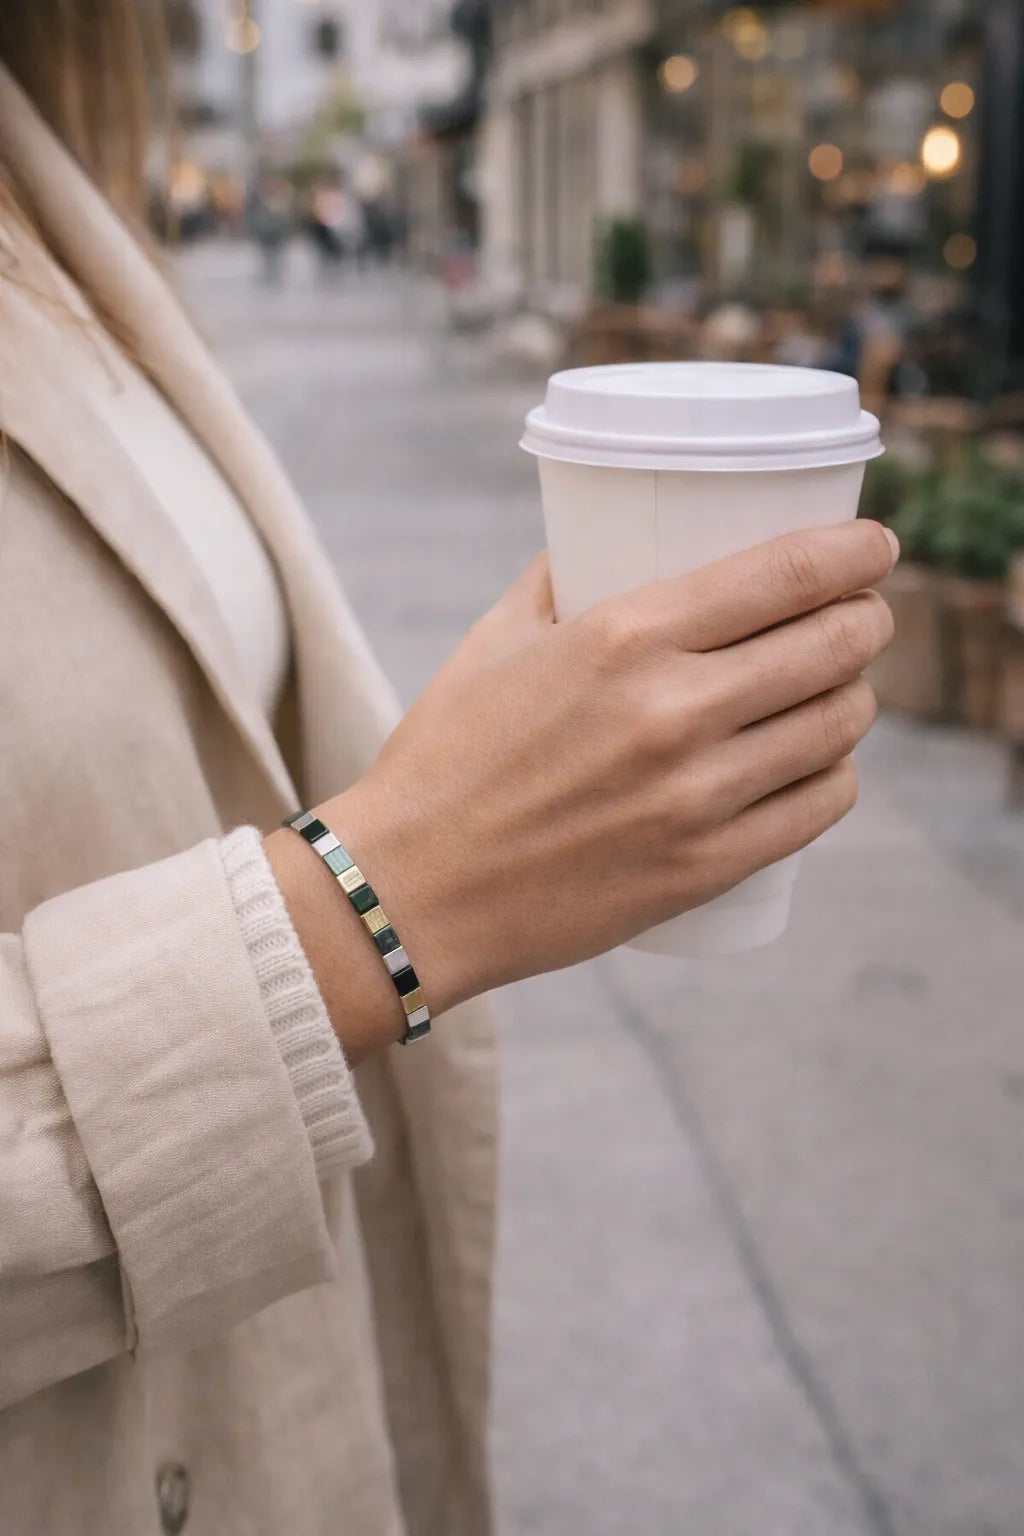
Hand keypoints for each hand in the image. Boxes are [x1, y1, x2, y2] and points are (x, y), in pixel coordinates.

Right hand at [321, 520, 895, 1028]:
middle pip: (831, 646)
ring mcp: (694, 797)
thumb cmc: (445, 758)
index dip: (856, 553)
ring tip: (840, 689)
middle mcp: (672, 711)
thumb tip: (604, 538)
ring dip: (856, 697)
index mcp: (622, 637)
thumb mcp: (494, 642)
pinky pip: (816, 811)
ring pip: (837, 728)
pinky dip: (836, 778)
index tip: (876, 547)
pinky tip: (823, 765)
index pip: (786, 574)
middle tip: (862, 616)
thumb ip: (557, 580)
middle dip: (867, 620)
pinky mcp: (702, 869)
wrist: (409, 890)